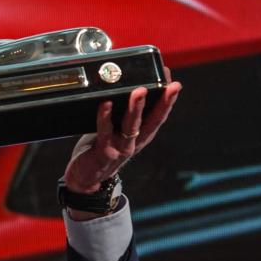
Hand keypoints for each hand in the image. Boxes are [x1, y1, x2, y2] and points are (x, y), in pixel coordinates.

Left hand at [64, 75, 182, 196]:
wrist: (87, 179)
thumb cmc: (101, 149)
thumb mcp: (117, 132)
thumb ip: (123, 115)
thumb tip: (125, 89)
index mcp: (142, 136)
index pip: (159, 116)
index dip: (168, 99)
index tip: (173, 81)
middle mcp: (135, 141)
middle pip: (152, 120)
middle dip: (163, 102)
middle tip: (169, 85)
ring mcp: (120, 147)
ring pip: (131, 125)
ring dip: (136, 108)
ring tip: (140, 91)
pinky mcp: (104, 151)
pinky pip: (104, 131)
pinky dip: (105, 117)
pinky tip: (105, 104)